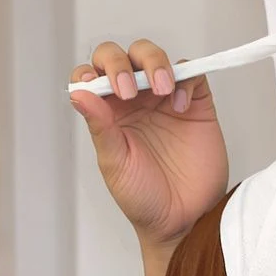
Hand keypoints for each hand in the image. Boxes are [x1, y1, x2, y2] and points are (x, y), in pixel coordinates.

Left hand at [68, 39, 229, 250]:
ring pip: (157, 59)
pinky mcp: (197, 105)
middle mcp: (137, 101)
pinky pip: (193, 76)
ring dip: (155, 64)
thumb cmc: (143, 197)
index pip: (94, 75)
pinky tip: (180, 105)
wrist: (184, 217)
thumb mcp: (114, 163)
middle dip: (124, 63)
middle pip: (126, 57)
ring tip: (161, 89)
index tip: (101, 87)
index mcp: (109, 113)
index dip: (94, 71)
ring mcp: (167, 101)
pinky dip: (187, 80)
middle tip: (131, 90)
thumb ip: (100, 126)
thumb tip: (79, 93)